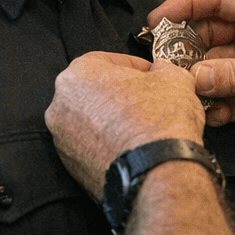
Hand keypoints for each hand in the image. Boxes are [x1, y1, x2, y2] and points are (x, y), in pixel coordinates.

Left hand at [45, 52, 205, 197]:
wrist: (156, 173)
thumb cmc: (158, 124)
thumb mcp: (173, 79)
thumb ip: (163, 68)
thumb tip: (162, 71)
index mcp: (78, 74)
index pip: (108, 60)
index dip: (135, 66)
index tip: (150, 73)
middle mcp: (61, 105)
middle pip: (95, 90)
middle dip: (121, 93)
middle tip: (147, 98)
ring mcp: (63, 139)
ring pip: (92, 120)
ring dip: (114, 119)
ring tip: (143, 124)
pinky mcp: (72, 166)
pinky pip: (92, 146)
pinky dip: (109, 143)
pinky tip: (133, 145)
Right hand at [154, 0, 234, 210]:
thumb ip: (233, 75)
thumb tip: (191, 77)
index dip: (184, 5)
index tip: (155, 19)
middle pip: (208, 31)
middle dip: (188, 53)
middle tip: (168, 72)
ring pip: (212, 63)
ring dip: (204, 84)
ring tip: (203, 102)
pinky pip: (222, 85)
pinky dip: (219, 100)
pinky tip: (228, 115)